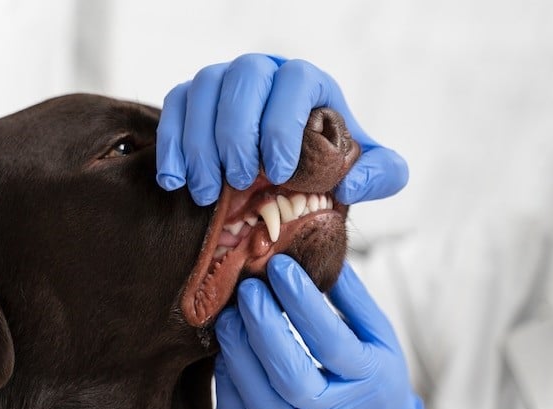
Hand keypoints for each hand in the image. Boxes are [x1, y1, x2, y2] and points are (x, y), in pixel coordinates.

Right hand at [156, 53, 407, 205]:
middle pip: (243, 79)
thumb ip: (381, 174)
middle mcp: (265, 72)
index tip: (280, 171)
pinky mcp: (195, 97)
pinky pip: (175, 104)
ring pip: (203, 89)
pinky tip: (175, 181)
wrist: (291, 166)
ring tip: (208, 193)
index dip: (283, 123)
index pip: (294, 82)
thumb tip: (351, 184)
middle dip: (237, 133)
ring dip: (200, 143)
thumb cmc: (329, 163)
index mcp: (308, 81)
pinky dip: (171, 142)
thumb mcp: (368, 170)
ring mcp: (226, 80)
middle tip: (241, 181)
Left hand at [214, 255, 425, 408]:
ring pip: (263, 402)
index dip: (302, 301)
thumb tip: (323, 254)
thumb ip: (353, 299)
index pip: (330, 341)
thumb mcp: (378, 334)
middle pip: (293, 378)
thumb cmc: (373, 372)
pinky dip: (229, 381)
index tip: (279, 265)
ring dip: (239, 354)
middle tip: (248, 288)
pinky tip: (228, 348)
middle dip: (264, 328)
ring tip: (230, 315)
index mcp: (367, 377)